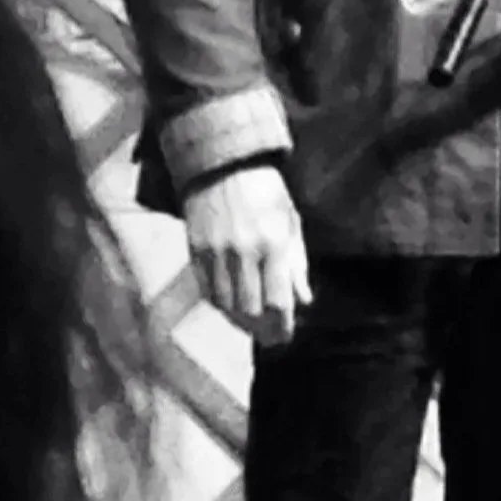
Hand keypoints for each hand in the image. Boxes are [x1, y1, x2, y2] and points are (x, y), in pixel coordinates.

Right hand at [182, 163, 312, 345]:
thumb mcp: (290, 220)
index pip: (278, 302)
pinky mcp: (196, 252)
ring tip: (252, 324)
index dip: (283, 326)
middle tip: (270, 336)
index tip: (286, 334)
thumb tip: (304, 301)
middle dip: (262, 330)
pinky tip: (232, 306)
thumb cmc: (264, 191)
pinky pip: (207, 291)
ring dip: (240, 322)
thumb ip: (297, 263)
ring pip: (226, 306)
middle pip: (250, 311)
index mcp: (272, 244)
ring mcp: (216, 253)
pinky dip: (221, 305)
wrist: (221, 164)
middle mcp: (243, 252)